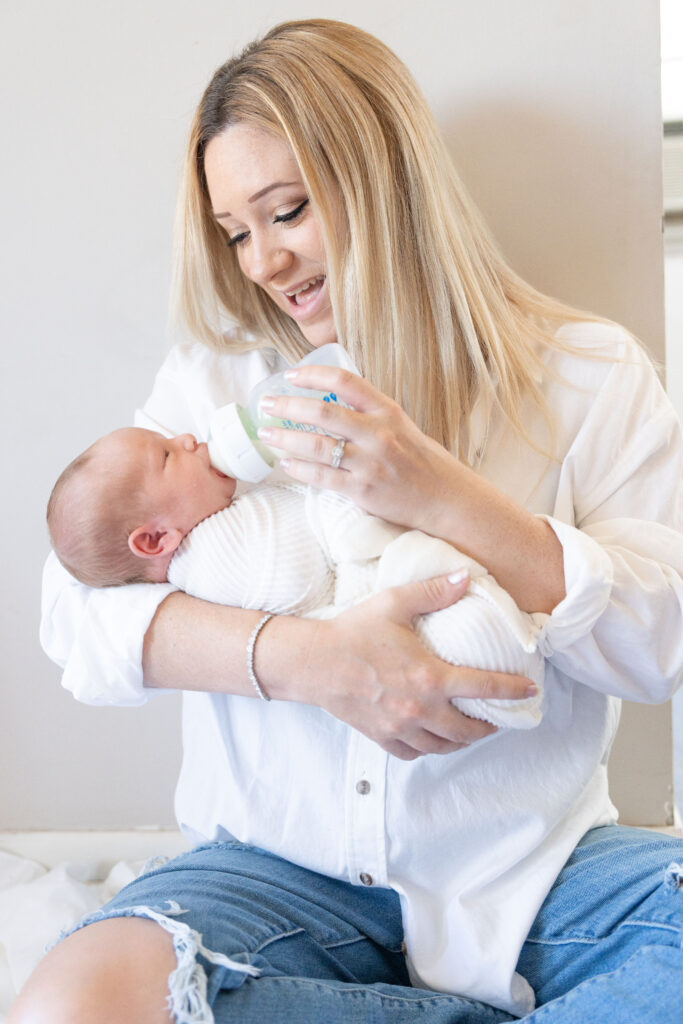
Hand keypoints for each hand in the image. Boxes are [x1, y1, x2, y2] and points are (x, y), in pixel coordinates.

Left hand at [258, 364, 459, 532]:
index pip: (345, 381)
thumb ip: (370, 415)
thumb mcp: (402, 427)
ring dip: (285, 438)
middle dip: (288, 406)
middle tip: (266, 404)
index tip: (291, 374)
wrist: (447, 500)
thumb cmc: (423, 463)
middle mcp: (378, 433)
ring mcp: (370, 463)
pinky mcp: (363, 490)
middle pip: (323, 412)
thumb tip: (330, 405)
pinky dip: (299, 469)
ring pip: (317, 446)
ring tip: (266, 433)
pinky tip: (286, 464)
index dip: (313, 375)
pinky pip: (322, 477)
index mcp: (388, 411)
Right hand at [297, 572, 536, 759]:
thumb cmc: (354, 631)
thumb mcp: (394, 603)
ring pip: (444, 746)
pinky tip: (433, 738)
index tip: (530, 691)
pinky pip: (414, 753)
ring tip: (470, 730)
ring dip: (462, 741)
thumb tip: (467, 577)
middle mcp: (420, 709)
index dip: (512, 691)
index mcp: (430, 677)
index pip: (484, 688)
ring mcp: (400, 727)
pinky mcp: (381, 737)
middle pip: (469, 730)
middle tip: (499, 718)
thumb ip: (434, 591)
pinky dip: (429, 748)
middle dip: (490, 726)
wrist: (313, 662)